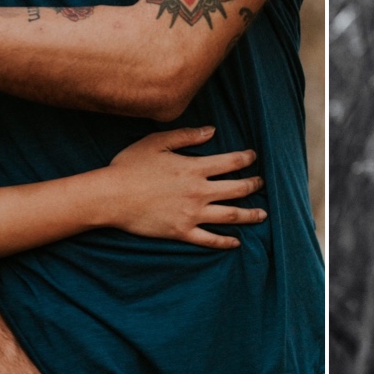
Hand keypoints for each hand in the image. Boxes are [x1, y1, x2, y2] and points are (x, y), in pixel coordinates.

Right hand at [104, 125, 264, 247]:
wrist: (111, 197)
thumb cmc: (130, 166)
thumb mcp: (157, 142)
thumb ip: (187, 136)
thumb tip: (211, 131)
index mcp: (194, 168)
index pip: (230, 163)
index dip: (245, 159)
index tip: (253, 157)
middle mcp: (198, 192)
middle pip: (237, 189)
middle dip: (253, 185)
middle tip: (261, 183)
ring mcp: (192, 214)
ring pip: (230, 216)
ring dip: (250, 215)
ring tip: (262, 214)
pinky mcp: (182, 232)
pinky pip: (210, 239)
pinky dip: (225, 241)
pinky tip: (236, 242)